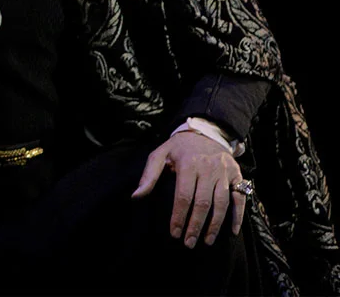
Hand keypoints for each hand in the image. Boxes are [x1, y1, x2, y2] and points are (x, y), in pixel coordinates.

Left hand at [131, 130, 245, 247]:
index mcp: (188, 164)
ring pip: (222, 203)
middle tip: (189, 243)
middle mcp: (208, 169)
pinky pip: (240, 198)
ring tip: (207, 241)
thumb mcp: (160, 154)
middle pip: (202, 203)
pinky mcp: (237, 175)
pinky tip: (232, 231)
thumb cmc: (179, 148)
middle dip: (195, 225)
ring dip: (215, 224)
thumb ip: (149, 175)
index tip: (174, 233)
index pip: (183, 196)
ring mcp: (224, 173)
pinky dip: (238, 215)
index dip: (179, 216)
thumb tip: (136, 196)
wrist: (206, 132)